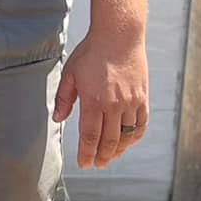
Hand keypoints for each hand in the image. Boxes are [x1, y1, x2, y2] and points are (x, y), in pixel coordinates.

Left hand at [54, 25, 148, 168]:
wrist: (119, 36)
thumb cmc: (91, 52)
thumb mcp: (71, 73)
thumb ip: (64, 98)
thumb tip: (58, 119)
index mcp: (94, 101)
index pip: (90, 136)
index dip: (86, 153)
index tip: (83, 164)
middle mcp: (114, 105)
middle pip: (109, 141)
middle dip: (101, 157)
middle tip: (96, 165)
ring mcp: (131, 102)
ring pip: (126, 136)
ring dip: (118, 150)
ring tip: (110, 157)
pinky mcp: (143, 97)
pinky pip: (141, 124)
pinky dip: (134, 137)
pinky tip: (127, 142)